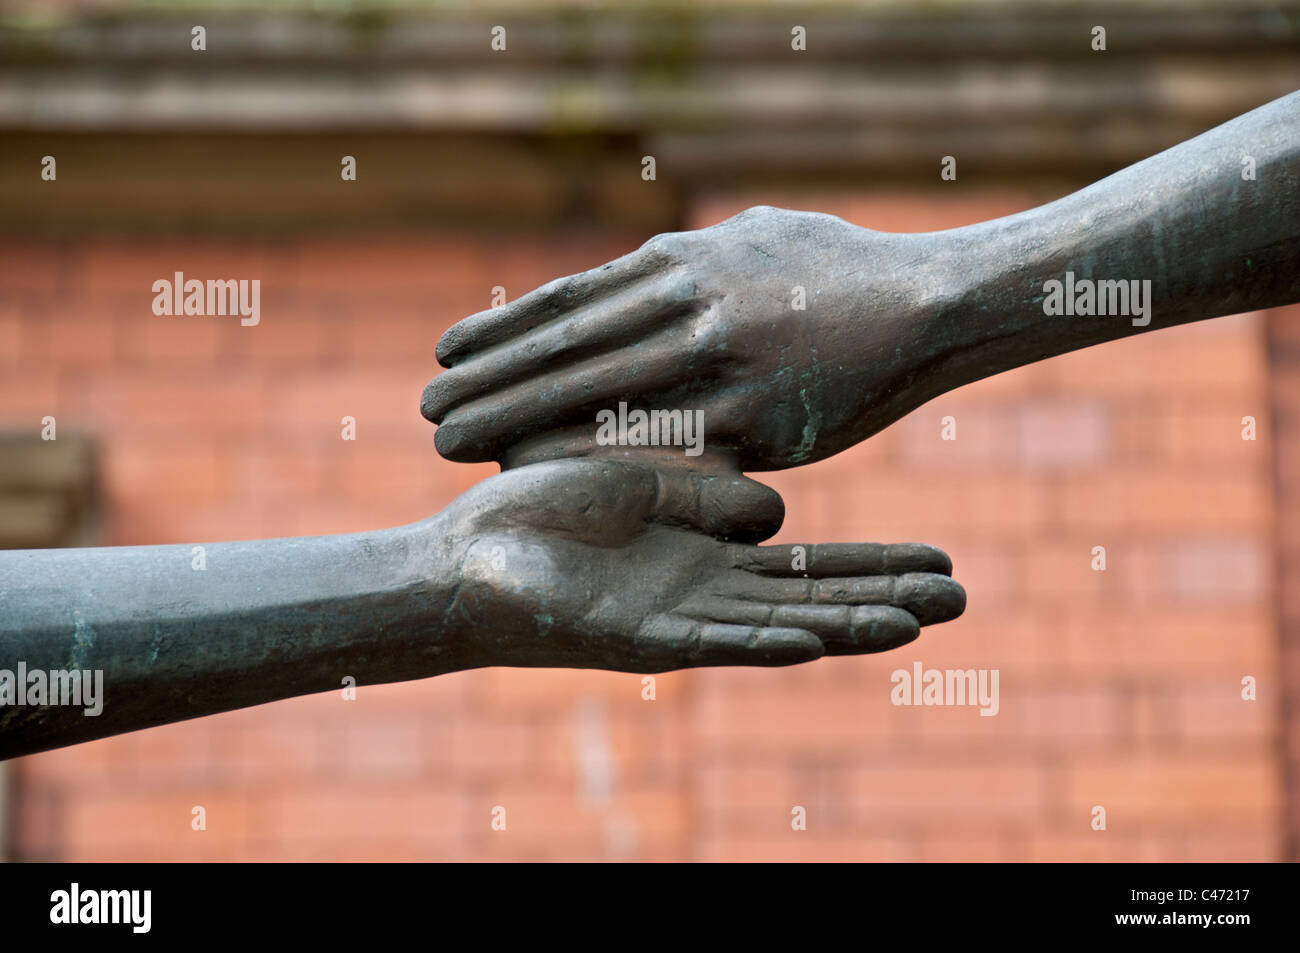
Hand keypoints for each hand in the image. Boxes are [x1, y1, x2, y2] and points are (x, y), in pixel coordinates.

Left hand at [422, 206, 962, 471]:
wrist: (930, 304)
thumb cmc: (845, 268)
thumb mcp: (761, 237)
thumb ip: (698, 255)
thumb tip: (652, 259)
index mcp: (685, 262)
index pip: (572, 299)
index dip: (503, 325)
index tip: (444, 347)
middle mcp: (686, 306)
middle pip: (564, 348)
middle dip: (486, 378)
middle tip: (422, 406)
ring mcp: (716, 362)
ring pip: (591, 396)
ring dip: (513, 419)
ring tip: (451, 441)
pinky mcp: (752, 418)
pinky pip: (655, 444)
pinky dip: (588, 457)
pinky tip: (538, 473)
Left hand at [434, 458, 963, 671]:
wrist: (472, 557)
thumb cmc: (547, 515)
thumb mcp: (643, 483)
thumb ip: (708, 493)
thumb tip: (776, 514)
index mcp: (709, 557)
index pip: (810, 563)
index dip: (874, 562)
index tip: (941, 556)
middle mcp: (706, 597)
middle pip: (813, 600)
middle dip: (885, 599)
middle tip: (963, 599)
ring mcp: (677, 623)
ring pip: (776, 627)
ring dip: (844, 628)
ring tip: (916, 627)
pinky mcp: (638, 641)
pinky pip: (710, 641)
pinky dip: (761, 642)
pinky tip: (812, 641)